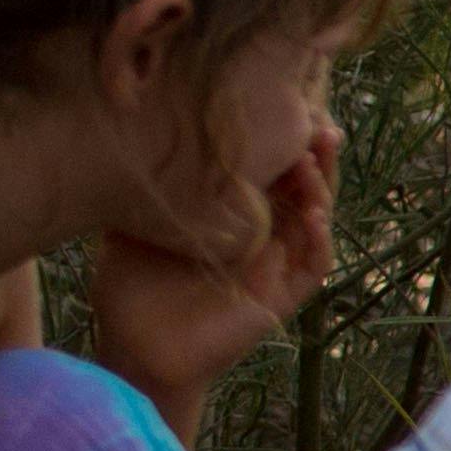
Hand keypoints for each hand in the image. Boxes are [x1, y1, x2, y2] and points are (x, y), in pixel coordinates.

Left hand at [86, 121, 341, 418]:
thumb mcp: (134, 220)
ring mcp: (275, 265)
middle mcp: (262, 235)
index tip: (283, 106)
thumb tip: (135, 129)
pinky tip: (312, 217)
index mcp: (232, 214)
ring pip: (315, 220)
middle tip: (317, 124)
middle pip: (302, 187)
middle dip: (314, 155)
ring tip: (312, 160)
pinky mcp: (281, 297)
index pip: (268, 168)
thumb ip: (148, 183)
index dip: (282, 140)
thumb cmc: (130, 285)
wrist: (134, 345)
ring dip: (320, 190)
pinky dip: (318, 241)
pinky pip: (312, 266)